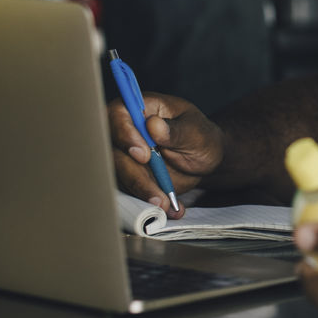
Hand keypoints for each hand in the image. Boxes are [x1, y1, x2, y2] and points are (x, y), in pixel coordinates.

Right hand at [107, 92, 222, 215]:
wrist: (205, 160)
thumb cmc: (201, 137)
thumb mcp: (196, 132)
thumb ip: (176, 130)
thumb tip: (153, 125)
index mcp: (141, 108)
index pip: (118, 114)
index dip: (125, 134)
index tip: (143, 154)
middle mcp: (127, 131)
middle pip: (112, 150)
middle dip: (132, 173)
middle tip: (155, 190)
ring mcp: (125, 155)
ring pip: (118, 175)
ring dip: (141, 192)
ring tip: (164, 203)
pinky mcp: (128, 176)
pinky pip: (130, 191)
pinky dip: (148, 202)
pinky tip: (169, 208)